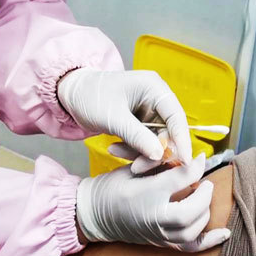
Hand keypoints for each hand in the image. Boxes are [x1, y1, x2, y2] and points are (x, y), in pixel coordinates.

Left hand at [58, 68, 191, 164]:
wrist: (70, 95)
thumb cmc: (90, 96)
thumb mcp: (113, 117)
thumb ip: (137, 136)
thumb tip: (159, 154)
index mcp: (154, 88)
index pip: (177, 116)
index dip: (182, 139)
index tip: (185, 161)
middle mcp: (155, 99)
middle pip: (168, 132)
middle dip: (154, 151)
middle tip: (138, 166)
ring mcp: (148, 112)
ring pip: (156, 140)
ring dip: (140, 153)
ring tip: (116, 153)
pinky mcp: (139, 123)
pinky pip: (144, 142)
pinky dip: (131, 149)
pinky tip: (114, 149)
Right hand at [75, 154, 230, 251]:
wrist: (94, 214)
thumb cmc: (112, 187)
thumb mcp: (134, 168)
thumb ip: (161, 163)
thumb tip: (188, 157)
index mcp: (144, 194)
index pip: (179, 179)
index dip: (195, 167)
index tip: (201, 157)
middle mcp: (153, 218)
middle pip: (189, 211)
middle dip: (203, 194)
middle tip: (204, 182)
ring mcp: (158, 234)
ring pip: (192, 229)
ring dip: (203, 211)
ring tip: (203, 196)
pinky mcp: (162, 243)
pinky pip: (190, 247)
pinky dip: (209, 242)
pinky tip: (224, 233)